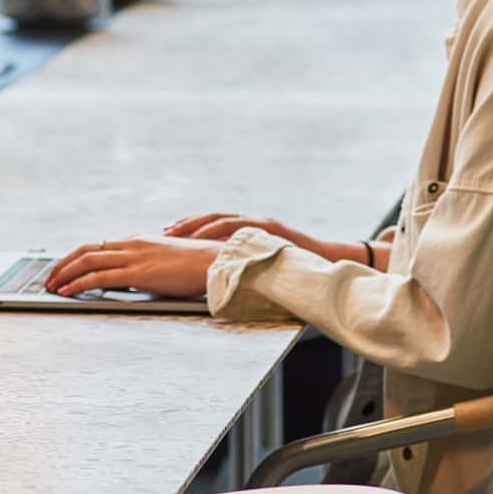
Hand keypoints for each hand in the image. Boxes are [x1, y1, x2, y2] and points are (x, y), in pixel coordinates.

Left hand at [45, 235, 221, 299]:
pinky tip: (67, 291)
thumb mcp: (167, 261)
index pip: (99, 246)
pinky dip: (78, 283)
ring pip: (87, 261)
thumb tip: (134, 278)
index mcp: (139, 240)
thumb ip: (148, 265)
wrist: (217, 262)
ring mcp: (134, 257)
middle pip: (86, 250)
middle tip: (49, 277)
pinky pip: (99, 277)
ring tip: (51, 286)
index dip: (77, 257)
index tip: (65, 268)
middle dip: (63, 264)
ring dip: (64, 274)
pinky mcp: (138, 273)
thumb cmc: (199, 265)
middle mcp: (132, 244)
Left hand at [165, 212, 318, 251]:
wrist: (327, 259)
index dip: (191, 227)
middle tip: (164, 231)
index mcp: (248, 230)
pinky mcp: (269, 230)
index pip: (214, 224)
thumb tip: (220, 275)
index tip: (169, 232)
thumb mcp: (264, 261)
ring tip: (177, 234)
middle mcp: (251, 222)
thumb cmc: (295, 265)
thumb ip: (244, 261)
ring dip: (197, 227)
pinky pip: (240, 229)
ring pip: (222, 221)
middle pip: (213, 219)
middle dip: (187, 224)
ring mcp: (260, 225)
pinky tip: (203, 239)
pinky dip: (219, 233)